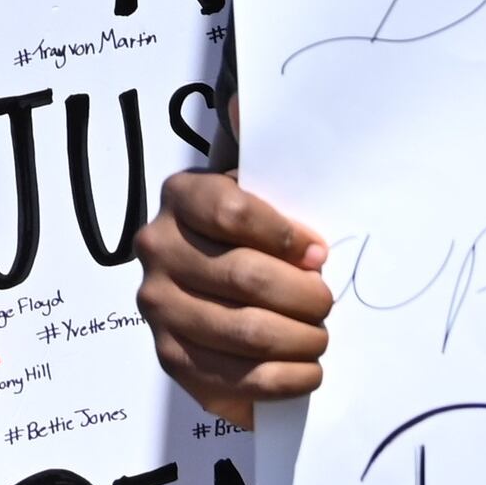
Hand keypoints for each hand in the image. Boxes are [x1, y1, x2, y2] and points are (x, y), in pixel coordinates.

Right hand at [133, 170, 332, 424]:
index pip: (234, 213)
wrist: (205, 277)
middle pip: (244, 277)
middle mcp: (159, 250)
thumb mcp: (254, 183)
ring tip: (319, 338)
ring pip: (242, 333)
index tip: (318, 254)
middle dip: (302, 296)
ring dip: (297, 341)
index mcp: (181, 197)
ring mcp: (159, 306)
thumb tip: (243, 103)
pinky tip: (305, 372)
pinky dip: (280, 381)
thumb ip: (260, 153)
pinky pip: (231, 379)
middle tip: (326, 303)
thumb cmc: (247, 230)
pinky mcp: (169, 356)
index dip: (285, 236)